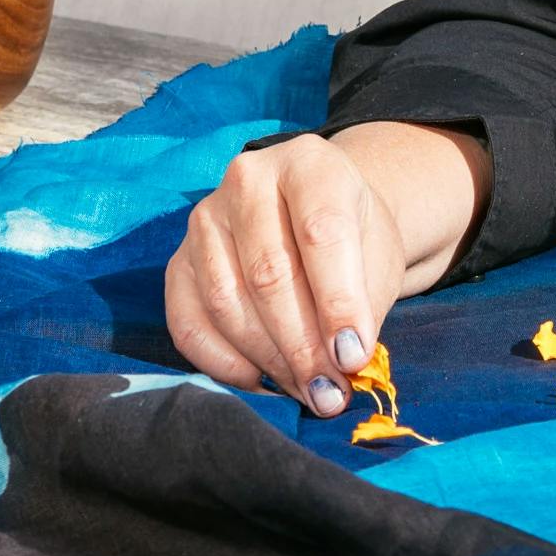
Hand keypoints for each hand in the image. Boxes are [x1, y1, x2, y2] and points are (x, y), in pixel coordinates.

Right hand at [163, 122, 484, 415]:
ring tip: (306, 390)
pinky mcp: (178, 259)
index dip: (338, 302)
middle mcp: (249, 179)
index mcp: (310, 164)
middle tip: (330, 392)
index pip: (321, 233)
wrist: (317, 215)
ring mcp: (206, 218)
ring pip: (227, 301)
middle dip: (303, 345)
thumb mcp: (377, 257)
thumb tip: (345, 365)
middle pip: (269, 273)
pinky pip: (188, 322)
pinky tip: (260, 380)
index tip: (354, 356)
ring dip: (268, 359)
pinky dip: (223, 363)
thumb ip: (364, 305)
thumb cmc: (354, 238)